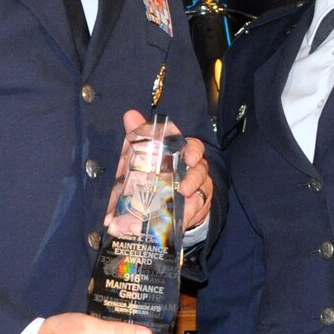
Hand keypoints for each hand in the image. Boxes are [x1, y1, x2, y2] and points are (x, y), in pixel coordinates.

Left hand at [122, 109, 212, 231]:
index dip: (193, 151)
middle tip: (184, 187)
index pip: (193, 148)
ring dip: (193, 198)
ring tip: (181, 204)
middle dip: (195, 177)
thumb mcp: (139, 157)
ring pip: (203, 190)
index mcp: (180, 155)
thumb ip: (137, 137)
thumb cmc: (150, 175)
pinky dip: (189, 215)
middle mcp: (192, 170)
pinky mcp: (197, 209)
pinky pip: (197, 211)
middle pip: (201, 169)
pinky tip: (181, 218)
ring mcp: (197, 190)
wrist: (153, 206)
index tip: (188, 158)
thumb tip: (130, 115)